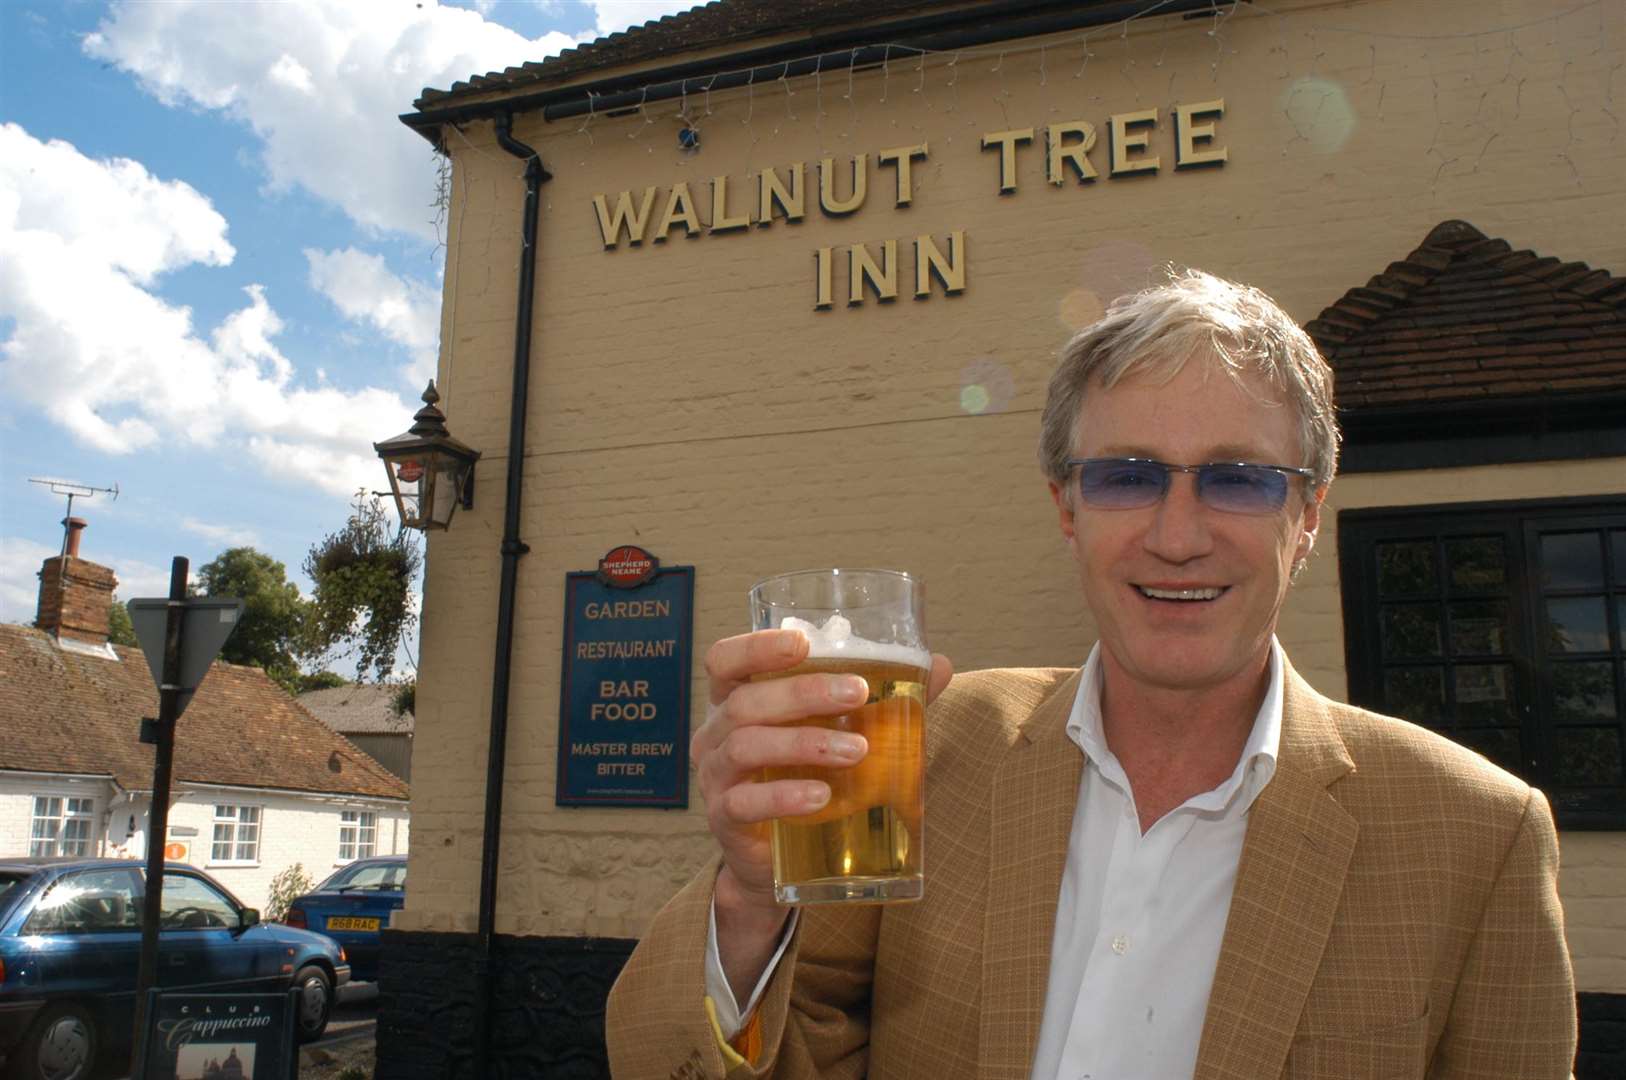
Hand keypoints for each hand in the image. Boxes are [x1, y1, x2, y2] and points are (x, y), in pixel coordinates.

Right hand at [693, 629, 953, 916]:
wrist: (779, 859)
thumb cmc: (804, 776)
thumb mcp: (836, 732)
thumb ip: (882, 699)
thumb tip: (938, 666)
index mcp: (736, 700)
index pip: (725, 661)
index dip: (756, 647)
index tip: (802, 643)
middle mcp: (716, 734)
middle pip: (745, 701)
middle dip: (803, 692)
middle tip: (858, 693)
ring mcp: (715, 778)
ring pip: (745, 746)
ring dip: (803, 743)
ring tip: (856, 751)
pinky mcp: (725, 820)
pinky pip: (744, 803)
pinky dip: (784, 797)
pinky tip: (820, 797)